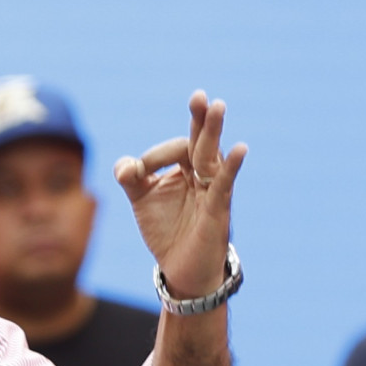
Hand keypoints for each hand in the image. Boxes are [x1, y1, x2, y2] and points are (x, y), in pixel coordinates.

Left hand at [113, 91, 247, 297]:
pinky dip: (231, 167)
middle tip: (199, 96)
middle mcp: (202, 174)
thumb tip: (126, 166)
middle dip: (199, 118)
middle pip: (201, 141)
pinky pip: (224, 185)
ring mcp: (212, 191)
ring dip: (212, 132)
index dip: (151, 157)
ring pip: (212, 157)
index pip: (173, 148)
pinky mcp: (218, 210)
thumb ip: (130, 177)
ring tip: (216, 106)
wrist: (181, 270)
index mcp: (185, 168)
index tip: (135, 173)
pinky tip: (240, 149)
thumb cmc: (166, 229)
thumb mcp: (140, 199)